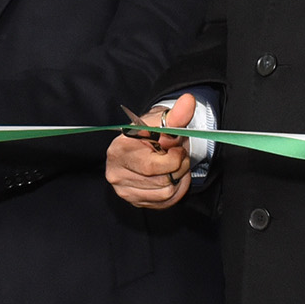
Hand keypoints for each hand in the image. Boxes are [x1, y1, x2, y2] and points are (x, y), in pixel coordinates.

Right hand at [108, 94, 198, 210]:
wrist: (144, 144)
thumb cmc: (153, 133)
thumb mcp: (164, 122)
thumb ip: (177, 115)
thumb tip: (189, 101)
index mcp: (119, 149)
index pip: (153, 166)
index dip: (174, 158)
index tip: (176, 147)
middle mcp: (116, 172)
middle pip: (162, 182)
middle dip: (179, 168)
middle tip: (178, 156)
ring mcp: (123, 189)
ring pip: (166, 193)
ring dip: (178, 179)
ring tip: (174, 166)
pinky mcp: (133, 200)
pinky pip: (164, 202)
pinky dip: (175, 191)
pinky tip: (171, 177)